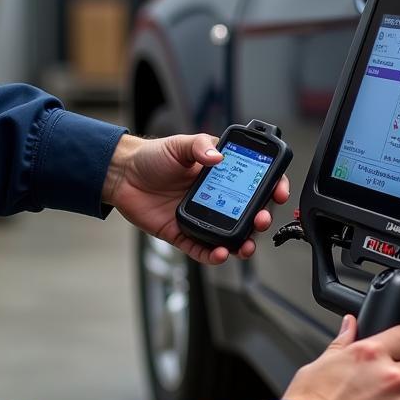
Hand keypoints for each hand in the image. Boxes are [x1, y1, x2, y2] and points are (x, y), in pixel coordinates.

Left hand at [103, 133, 288, 264]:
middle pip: (246, 212)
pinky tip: (220, 254)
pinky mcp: (183, 233)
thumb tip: (217, 156)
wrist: (121, 175)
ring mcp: (200, 216)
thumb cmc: (151, 157)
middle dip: (260, 219)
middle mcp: (214, 196)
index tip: (278, 192)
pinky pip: (202, 249)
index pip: (253, 180)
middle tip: (262, 220)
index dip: (271, 186)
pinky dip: (213, 255)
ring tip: (246, 246)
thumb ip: (198, 146)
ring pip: (229, 235)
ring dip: (242, 243)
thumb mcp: (178, 144)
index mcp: (218, 173)